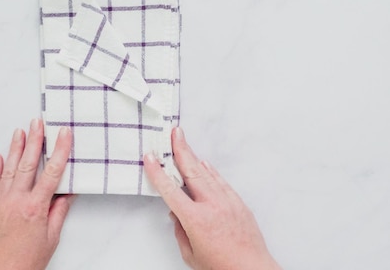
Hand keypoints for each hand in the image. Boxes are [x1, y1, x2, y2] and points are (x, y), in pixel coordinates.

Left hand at [0, 119, 74, 269]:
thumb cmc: (26, 262)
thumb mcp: (51, 237)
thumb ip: (58, 211)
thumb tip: (67, 193)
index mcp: (35, 208)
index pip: (52, 172)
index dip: (60, 150)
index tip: (65, 134)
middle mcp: (16, 202)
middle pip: (27, 164)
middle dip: (34, 140)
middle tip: (38, 122)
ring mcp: (0, 204)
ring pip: (8, 170)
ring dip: (15, 148)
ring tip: (20, 131)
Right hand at [144, 127, 280, 269]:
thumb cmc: (223, 267)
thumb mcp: (191, 253)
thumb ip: (181, 231)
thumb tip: (177, 216)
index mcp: (195, 219)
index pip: (170, 190)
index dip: (158, 172)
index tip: (151, 158)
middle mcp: (211, 205)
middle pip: (191, 171)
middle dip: (181, 149)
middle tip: (174, 133)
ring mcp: (227, 202)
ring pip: (207, 173)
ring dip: (194, 157)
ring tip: (185, 144)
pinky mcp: (238, 203)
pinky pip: (221, 182)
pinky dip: (211, 172)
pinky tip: (205, 165)